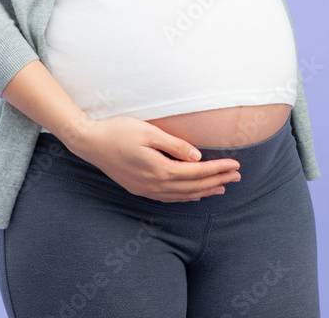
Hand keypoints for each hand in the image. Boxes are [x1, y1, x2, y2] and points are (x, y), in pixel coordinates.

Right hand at [68, 115, 240, 201]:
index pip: (197, 172)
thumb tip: (198, 157)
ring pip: (183, 195)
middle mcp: (155, 184)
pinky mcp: (140, 188)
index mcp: (160, 169)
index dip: (218, 169)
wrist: (91, 143)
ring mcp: (147, 189)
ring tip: (222, 187)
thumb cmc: (118, 131)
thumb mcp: (148, 132)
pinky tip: (193, 194)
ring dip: (204, 191)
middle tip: (237, 176)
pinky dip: (186, 197)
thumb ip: (175, 145)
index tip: (235, 165)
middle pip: (193, 186)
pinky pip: (169, 198)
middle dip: (217, 181)